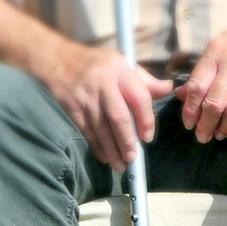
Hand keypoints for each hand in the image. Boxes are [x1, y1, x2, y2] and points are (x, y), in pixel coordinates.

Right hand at [44, 45, 172, 169]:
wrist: (57, 59)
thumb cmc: (98, 64)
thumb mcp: (123, 63)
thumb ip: (145, 80)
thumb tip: (168, 88)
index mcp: (120, 70)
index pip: (139, 96)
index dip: (146, 119)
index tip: (147, 137)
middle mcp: (103, 83)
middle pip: (118, 116)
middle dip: (127, 140)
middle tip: (133, 157)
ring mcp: (86, 96)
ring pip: (101, 128)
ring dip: (112, 150)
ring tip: (121, 166)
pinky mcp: (72, 107)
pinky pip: (87, 131)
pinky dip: (96, 147)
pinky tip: (104, 158)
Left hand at [175, 6, 226, 142]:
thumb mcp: (218, 48)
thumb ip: (201, 72)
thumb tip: (181, 95)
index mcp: (215, 54)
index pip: (197, 86)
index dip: (190, 109)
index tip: (188, 124)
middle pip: (214, 102)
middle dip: (206, 124)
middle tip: (202, 137)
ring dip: (224, 127)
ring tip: (219, 135)